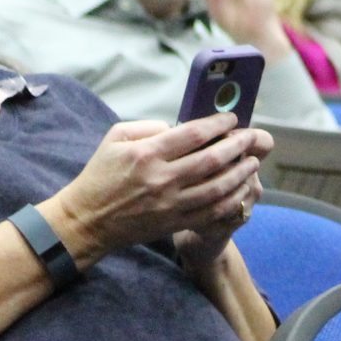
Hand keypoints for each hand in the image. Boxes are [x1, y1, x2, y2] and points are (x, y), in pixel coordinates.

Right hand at [52, 114, 269, 262]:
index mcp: (147, 154)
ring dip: (240, 173)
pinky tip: (241, 188)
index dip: (218, 124)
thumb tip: (179, 126)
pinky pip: (211, 212)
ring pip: (217, 187)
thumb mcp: (115, 138)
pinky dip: (231, 199)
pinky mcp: (174, 222)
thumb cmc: (100, 175)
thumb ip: (148, 126)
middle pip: (212, 159)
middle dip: (238, 145)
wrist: (87, 220)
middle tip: (252, 136)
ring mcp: (170, 203)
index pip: (193, 134)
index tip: (232, 118)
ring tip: (253, 161)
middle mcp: (162, 179)